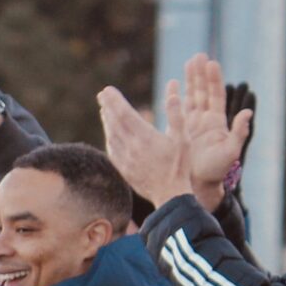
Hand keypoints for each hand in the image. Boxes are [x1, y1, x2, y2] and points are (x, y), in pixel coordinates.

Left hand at [98, 84, 191, 207]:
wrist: (170, 195)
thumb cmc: (180, 167)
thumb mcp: (184, 139)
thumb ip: (177, 116)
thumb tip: (174, 94)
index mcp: (145, 137)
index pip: (124, 113)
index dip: (115, 101)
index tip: (107, 90)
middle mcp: (132, 147)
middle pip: (114, 122)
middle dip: (107, 106)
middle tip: (102, 95)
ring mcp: (126, 159)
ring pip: (111, 136)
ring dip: (107, 121)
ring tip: (104, 110)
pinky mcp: (124, 170)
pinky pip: (112, 150)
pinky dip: (109, 138)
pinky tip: (110, 134)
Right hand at [181, 54, 254, 209]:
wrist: (198, 184)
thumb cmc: (216, 171)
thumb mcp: (231, 151)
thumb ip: (239, 132)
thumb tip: (248, 114)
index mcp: (217, 122)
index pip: (216, 96)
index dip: (214, 79)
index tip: (212, 63)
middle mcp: (205, 120)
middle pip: (203, 91)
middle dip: (201, 74)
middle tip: (199, 55)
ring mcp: (192, 123)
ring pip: (192, 96)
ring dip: (191, 79)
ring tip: (189, 61)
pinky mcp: (179, 129)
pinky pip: (177, 108)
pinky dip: (175, 95)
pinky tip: (173, 83)